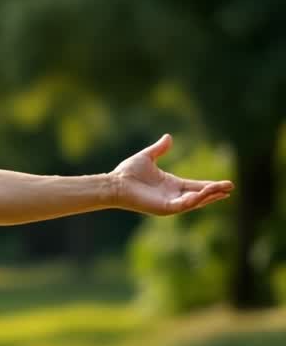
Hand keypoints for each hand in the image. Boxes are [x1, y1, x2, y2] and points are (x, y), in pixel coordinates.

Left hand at [110, 135, 233, 215]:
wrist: (114, 183)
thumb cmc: (127, 172)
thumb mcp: (147, 157)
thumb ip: (160, 149)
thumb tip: (168, 137)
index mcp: (171, 184)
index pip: (196, 186)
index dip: (210, 186)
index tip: (225, 184)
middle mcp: (172, 195)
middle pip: (199, 195)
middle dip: (215, 192)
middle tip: (230, 188)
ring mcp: (169, 203)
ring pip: (194, 201)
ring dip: (208, 196)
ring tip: (223, 190)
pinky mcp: (163, 209)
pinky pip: (183, 206)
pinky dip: (194, 200)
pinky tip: (204, 194)